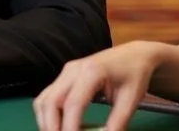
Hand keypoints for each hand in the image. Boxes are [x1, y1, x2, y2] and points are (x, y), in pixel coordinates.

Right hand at [33, 41, 161, 130]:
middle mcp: (72, 70)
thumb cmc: (135, 75)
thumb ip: (118, 122)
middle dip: (51, 126)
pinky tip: (57, 126)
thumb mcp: (131, 100)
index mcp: (91, 72)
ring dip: (45, 121)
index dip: (70, 127)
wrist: (134, 54)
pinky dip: (47, 113)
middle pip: (51, 101)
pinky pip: (48, 96)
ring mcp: (66, 72)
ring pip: (44, 98)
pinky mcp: (64, 76)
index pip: (73, 103)